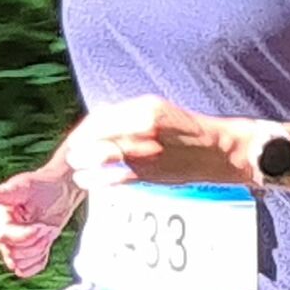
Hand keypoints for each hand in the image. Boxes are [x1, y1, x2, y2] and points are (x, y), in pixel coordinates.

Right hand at [0, 163, 80, 278]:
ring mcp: (10, 246)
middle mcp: (0, 232)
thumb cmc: (43, 186)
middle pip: (12, 253)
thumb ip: (7, 192)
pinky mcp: (22, 255)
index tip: (43, 225)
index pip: (4, 237)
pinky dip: (38, 261)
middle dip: (35, 242)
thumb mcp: (26, 186)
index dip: (26, 235)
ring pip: (18, 264)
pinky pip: (25, 271)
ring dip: (38, 250)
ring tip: (47, 233)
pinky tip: (44, 245)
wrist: (60, 193)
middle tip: (47, 227)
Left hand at [59, 96, 249, 188]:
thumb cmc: (187, 130)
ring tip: (75, 168)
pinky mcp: (151, 173)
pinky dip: (99, 180)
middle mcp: (145, 128)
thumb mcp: (160, 111)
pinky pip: (118, 178)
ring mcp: (147, 151)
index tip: (76, 137)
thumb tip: (102, 114)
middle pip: (100, 136)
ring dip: (85, 163)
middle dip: (81, 146)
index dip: (86, 129)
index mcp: (147, 108)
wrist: (218, 150)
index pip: (104, 117)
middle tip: (71, 153)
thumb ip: (131, 114)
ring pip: (105, 156)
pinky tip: (86, 181)